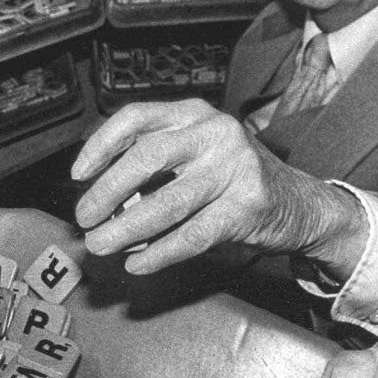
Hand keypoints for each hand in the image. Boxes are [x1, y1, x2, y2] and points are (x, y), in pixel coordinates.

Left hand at [71, 99, 368, 278]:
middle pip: (146, 157)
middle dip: (107, 191)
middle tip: (84, 219)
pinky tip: (137, 263)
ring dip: (126, 228)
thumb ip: (150, 172)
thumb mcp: (192, 158)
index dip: (100, 146)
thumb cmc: (230, 179)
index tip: (77, 175)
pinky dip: (159, 252)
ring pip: (168, 202)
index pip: (136, 118)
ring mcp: (235, 167)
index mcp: (192, 113)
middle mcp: (214, 132)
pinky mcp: (248, 206)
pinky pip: (193, 235)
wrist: (299, 203)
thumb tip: (99, 203)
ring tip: (100, 245)